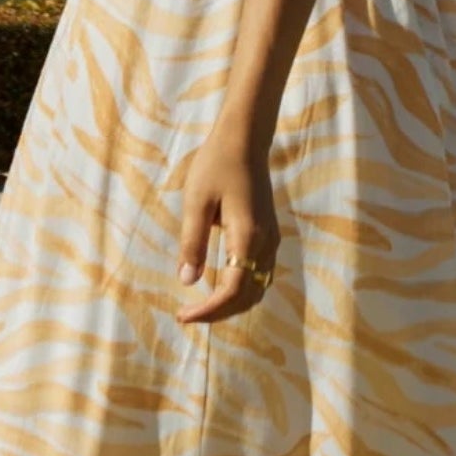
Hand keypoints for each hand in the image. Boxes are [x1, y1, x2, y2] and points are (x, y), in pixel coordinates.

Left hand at [176, 124, 279, 324]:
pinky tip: (220, 288)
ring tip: (202, 307)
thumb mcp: (196, 202)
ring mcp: (272, 240)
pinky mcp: (269, 234)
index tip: (183, 315)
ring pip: (257, 289)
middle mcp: (266, 243)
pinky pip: (260, 275)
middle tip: (187, 315)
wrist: (245, 139)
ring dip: (231, 304)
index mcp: (248, 237)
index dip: (209, 310)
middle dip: (218, 313)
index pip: (233, 290)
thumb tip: (188, 281)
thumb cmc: (217, 164)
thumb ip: (193, 243)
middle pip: (248, 296)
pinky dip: (242, 291)